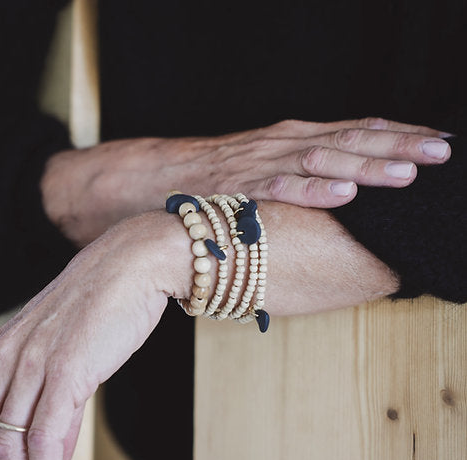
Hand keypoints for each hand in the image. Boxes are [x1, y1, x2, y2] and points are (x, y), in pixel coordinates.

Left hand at [0, 212, 190, 459]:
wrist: (135, 265)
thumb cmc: (104, 307)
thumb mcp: (68, 357)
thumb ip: (56, 408)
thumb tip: (52, 458)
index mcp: (0, 352)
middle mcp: (6, 357)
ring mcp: (34, 362)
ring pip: (3, 444)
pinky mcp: (67, 368)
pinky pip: (44, 437)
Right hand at [42, 117, 449, 245]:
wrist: (143, 180)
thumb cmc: (208, 185)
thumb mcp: (259, 177)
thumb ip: (295, 187)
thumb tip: (332, 205)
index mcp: (289, 143)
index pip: (351, 133)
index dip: (393, 137)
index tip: (433, 143)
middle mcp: (277, 145)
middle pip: (346, 140)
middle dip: (396, 145)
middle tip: (441, 151)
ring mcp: (255, 164)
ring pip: (317, 159)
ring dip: (364, 164)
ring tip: (408, 171)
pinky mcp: (232, 188)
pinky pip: (274, 187)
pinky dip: (308, 188)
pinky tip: (342, 194)